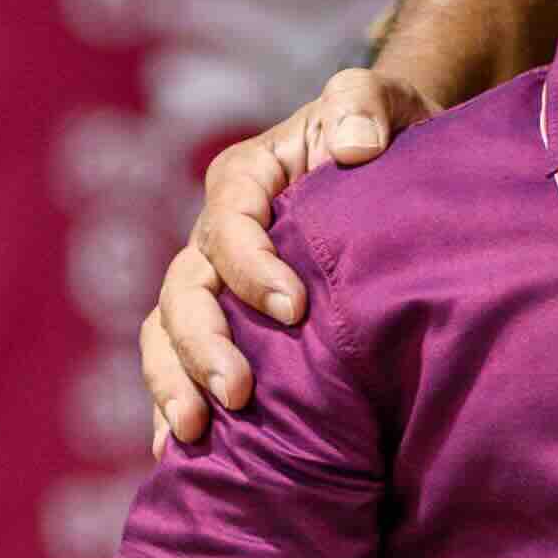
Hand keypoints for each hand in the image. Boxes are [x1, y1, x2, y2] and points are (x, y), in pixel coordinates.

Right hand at [142, 62, 426, 443]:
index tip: (295, 310)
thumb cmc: (383, 130)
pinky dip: (171, 406)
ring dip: (172, 382)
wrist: (392, 163)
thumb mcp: (380, 100)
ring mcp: (212, 281)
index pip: (229, 223)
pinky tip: (181, 456)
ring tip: (193, 434)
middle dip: (202, 345)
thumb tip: (352, 149)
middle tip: (236, 395)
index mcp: (245, 178)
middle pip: (185, 289)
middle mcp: (215, 233)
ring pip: (165, 333)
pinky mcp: (225, 323)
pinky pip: (178, 364)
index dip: (252, 268)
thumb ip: (362, 105)